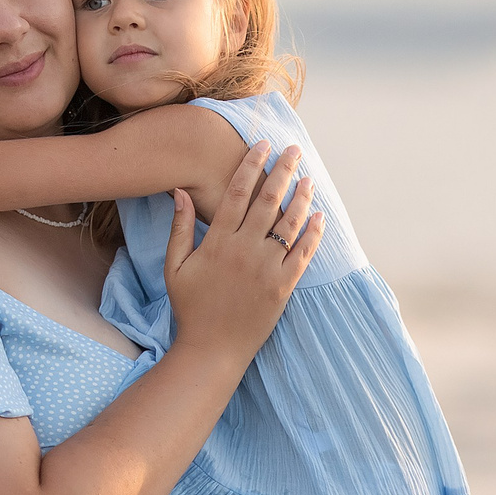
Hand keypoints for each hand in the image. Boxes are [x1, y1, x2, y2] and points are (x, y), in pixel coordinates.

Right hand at [164, 141, 321, 357]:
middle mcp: (245, 250)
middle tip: (294, 150)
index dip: (252, 165)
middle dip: (283, 171)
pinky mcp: (284, 287)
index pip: (238, 193)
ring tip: (309, 179)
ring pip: (290, 224)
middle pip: (268, 200)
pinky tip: (320, 217)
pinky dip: (314, 234)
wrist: (212, 349)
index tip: (262, 145)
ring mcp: (267, 268)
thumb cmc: (191, 307)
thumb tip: (181, 191)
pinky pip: (303, 254)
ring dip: (302, 198)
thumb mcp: (175, 266)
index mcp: (218, 242)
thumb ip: (180, 228)